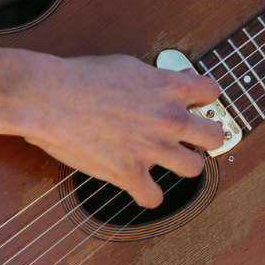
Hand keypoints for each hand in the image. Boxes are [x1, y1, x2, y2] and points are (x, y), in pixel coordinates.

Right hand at [19, 54, 225, 207]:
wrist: (49, 97)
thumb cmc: (83, 77)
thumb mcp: (131, 65)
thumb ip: (160, 79)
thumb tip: (179, 81)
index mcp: (171, 88)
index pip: (213, 93)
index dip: (203, 100)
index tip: (195, 105)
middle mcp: (169, 118)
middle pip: (215, 136)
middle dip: (205, 137)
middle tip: (192, 139)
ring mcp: (152, 148)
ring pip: (195, 168)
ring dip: (183, 165)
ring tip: (170, 161)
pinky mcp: (129, 173)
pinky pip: (154, 198)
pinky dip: (148, 195)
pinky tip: (141, 186)